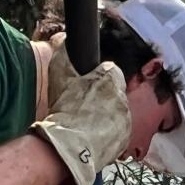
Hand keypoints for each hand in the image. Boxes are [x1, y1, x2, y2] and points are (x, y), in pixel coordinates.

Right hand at [33, 41, 131, 184]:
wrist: (70, 146)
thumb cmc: (64, 108)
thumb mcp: (58, 71)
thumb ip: (61, 49)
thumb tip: (61, 38)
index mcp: (111, 79)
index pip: (109, 71)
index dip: (96, 77)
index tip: (85, 86)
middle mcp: (123, 98)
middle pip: (113, 93)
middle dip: (100, 97)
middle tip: (81, 106)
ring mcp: (126, 120)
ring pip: (116, 113)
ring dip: (104, 116)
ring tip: (84, 123)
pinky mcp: (124, 140)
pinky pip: (117, 132)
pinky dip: (107, 133)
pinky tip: (91, 136)